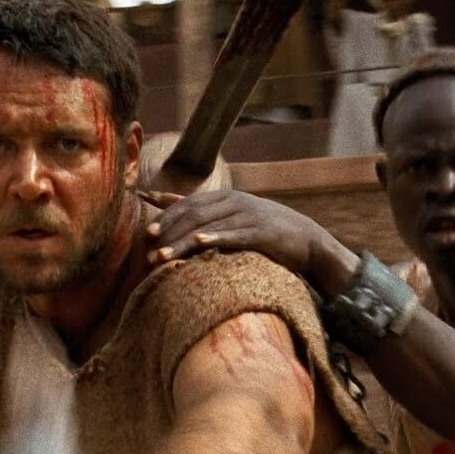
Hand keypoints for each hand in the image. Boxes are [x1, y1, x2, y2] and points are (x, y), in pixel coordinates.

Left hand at [141, 189, 335, 276]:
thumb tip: (158, 197)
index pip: (188, 204)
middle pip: (194, 215)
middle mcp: (234, 202)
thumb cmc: (263, 229)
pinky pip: (235, 235)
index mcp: (225, 197)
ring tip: (164, 256)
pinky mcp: (262, 232)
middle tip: (150, 250)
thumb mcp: (231, 214)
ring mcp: (248, 215)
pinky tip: (200, 244)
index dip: (166, 217)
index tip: (147, 234)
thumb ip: (198, 207)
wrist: (306, 240)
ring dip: (183, 242)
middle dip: (170, 233)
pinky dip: (216, 238)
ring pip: (209, 226)